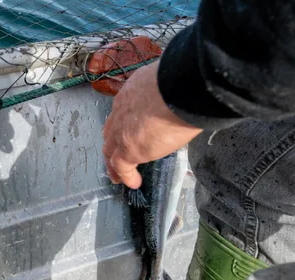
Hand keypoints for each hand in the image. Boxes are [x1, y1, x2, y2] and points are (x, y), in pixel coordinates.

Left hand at [102, 60, 202, 188]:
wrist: (181, 89)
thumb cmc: (183, 81)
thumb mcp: (170, 82)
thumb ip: (167, 92)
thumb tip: (179, 96)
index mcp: (133, 91)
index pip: (124, 109)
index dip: (124, 122)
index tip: (128, 128)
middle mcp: (122, 109)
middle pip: (112, 130)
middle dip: (113, 142)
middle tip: (116, 154)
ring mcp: (122, 130)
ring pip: (111, 148)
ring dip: (114, 162)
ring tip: (118, 174)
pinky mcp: (127, 149)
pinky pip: (121, 166)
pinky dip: (125, 175)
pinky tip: (132, 182)